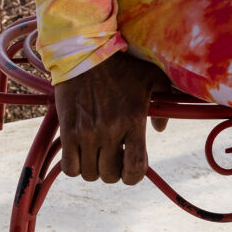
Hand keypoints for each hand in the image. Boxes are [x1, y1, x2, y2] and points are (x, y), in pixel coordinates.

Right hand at [53, 50, 170, 183]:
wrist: (85, 54)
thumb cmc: (121, 67)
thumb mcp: (151, 78)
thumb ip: (163, 103)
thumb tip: (160, 129)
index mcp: (133, 120)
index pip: (135, 168)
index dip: (134, 175)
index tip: (131, 167)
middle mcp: (110, 130)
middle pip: (110, 176)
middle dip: (113, 171)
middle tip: (113, 156)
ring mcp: (87, 133)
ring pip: (90, 174)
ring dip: (94, 168)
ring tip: (97, 152)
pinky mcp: (68, 132)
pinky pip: (69, 168)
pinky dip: (74, 166)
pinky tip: (80, 152)